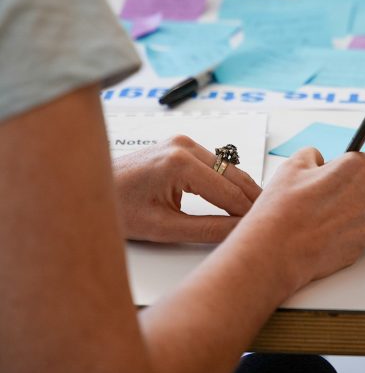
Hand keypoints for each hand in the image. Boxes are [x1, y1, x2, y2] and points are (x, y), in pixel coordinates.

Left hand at [113, 135, 260, 243]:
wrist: (86, 190)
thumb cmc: (117, 209)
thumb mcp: (163, 228)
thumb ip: (206, 230)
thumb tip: (238, 231)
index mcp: (179, 163)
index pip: (228, 191)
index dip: (248, 211)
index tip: (265, 226)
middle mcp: (184, 145)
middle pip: (233, 174)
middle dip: (251, 197)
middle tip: (270, 218)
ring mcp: (183, 141)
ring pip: (226, 167)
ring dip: (240, 187)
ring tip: (256, 211)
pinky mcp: (180, 144)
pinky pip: (214, 162)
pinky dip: (226, 179)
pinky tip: (234, 196)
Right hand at [238, 148, 364, 292]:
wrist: (275, 250)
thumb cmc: (283, 209)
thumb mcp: (294, 166)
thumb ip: (314, 157)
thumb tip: (318, 160)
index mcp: (358, 169)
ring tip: (336, 212)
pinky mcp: (361, 247)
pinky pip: (364, 234)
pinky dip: (352, 231)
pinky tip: (328, 230)